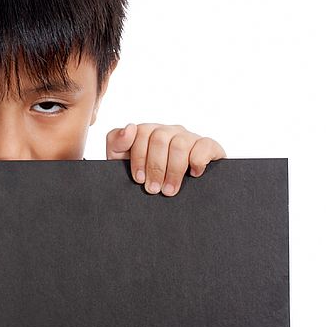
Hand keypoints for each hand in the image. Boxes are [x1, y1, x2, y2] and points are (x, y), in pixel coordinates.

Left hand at [106, 123, 226, 195]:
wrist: (174, 199)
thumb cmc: (146, 178)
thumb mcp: (122, 162)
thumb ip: (116, 143)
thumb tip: (129, 127)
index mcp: (147, 132)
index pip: (140, 133)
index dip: (139, 158)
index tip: (139, 179)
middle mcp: (168, 131)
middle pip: (160, 138)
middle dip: (156, 167)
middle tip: (154, 190)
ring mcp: (188, 137)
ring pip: (180, 144)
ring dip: (174, 170)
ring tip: (169, 190)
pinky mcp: (208, 146)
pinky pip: (204, 145)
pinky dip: (198, 160)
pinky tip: (194, 174)